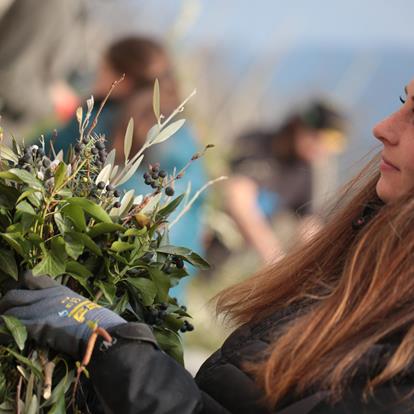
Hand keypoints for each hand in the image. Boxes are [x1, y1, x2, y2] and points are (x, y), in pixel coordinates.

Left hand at [0, 271, 125, 358]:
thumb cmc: (95, 319)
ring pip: (9, 312)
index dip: (21, 284)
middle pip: (14, 295)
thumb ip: (64, 305)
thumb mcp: (79, 304)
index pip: (32, 277)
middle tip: (4, 313)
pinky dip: (4, 333)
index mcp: (57, 289)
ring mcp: (40, 310)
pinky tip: (5, 338)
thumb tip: (61, 313)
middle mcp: (45, 296)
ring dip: (4, 320)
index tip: (20, 291)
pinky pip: (11, 328)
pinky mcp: (37, 326)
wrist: (97, 329)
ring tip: (3, 327)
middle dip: (5, 304)